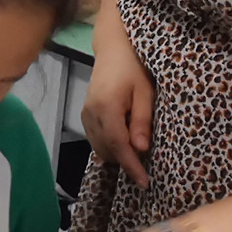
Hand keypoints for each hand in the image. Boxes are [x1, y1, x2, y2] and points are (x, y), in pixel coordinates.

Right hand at [81, 41, 154, 188]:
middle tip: (147, 166)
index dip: (131, 166)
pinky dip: (109, 147)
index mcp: (107, 108)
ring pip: (100, 148)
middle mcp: (91, 114)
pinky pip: (95, 139)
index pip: (118, 145)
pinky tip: (123, 143)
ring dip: (117, 155)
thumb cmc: (135, 67)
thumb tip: (141, 149)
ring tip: (136, 153)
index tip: (144, 182)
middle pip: (107, 150)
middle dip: (126, 162)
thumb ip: (141, 121)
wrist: (114, 48)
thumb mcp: (145, 92)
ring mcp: (85, 115)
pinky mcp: (85, 115)